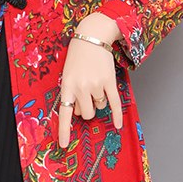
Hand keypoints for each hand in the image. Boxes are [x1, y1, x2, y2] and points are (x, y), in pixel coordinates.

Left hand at [58, 13, 122, 148]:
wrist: (92, 36)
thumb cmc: (78, 56)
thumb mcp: (68, 74)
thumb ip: (71, 93)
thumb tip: (78, 113)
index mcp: (67, 86)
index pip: (64, 113)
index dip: (64, 130)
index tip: (64, 145)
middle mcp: (81, 87)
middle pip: (85, 113)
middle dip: (87, 108)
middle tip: (86, 95)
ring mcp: (95, 85)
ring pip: (99, 107)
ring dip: (99, 101)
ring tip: (96, 83)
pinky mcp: (109, 82)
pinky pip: (114, 103)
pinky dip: (116, 115)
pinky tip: (118, 125)